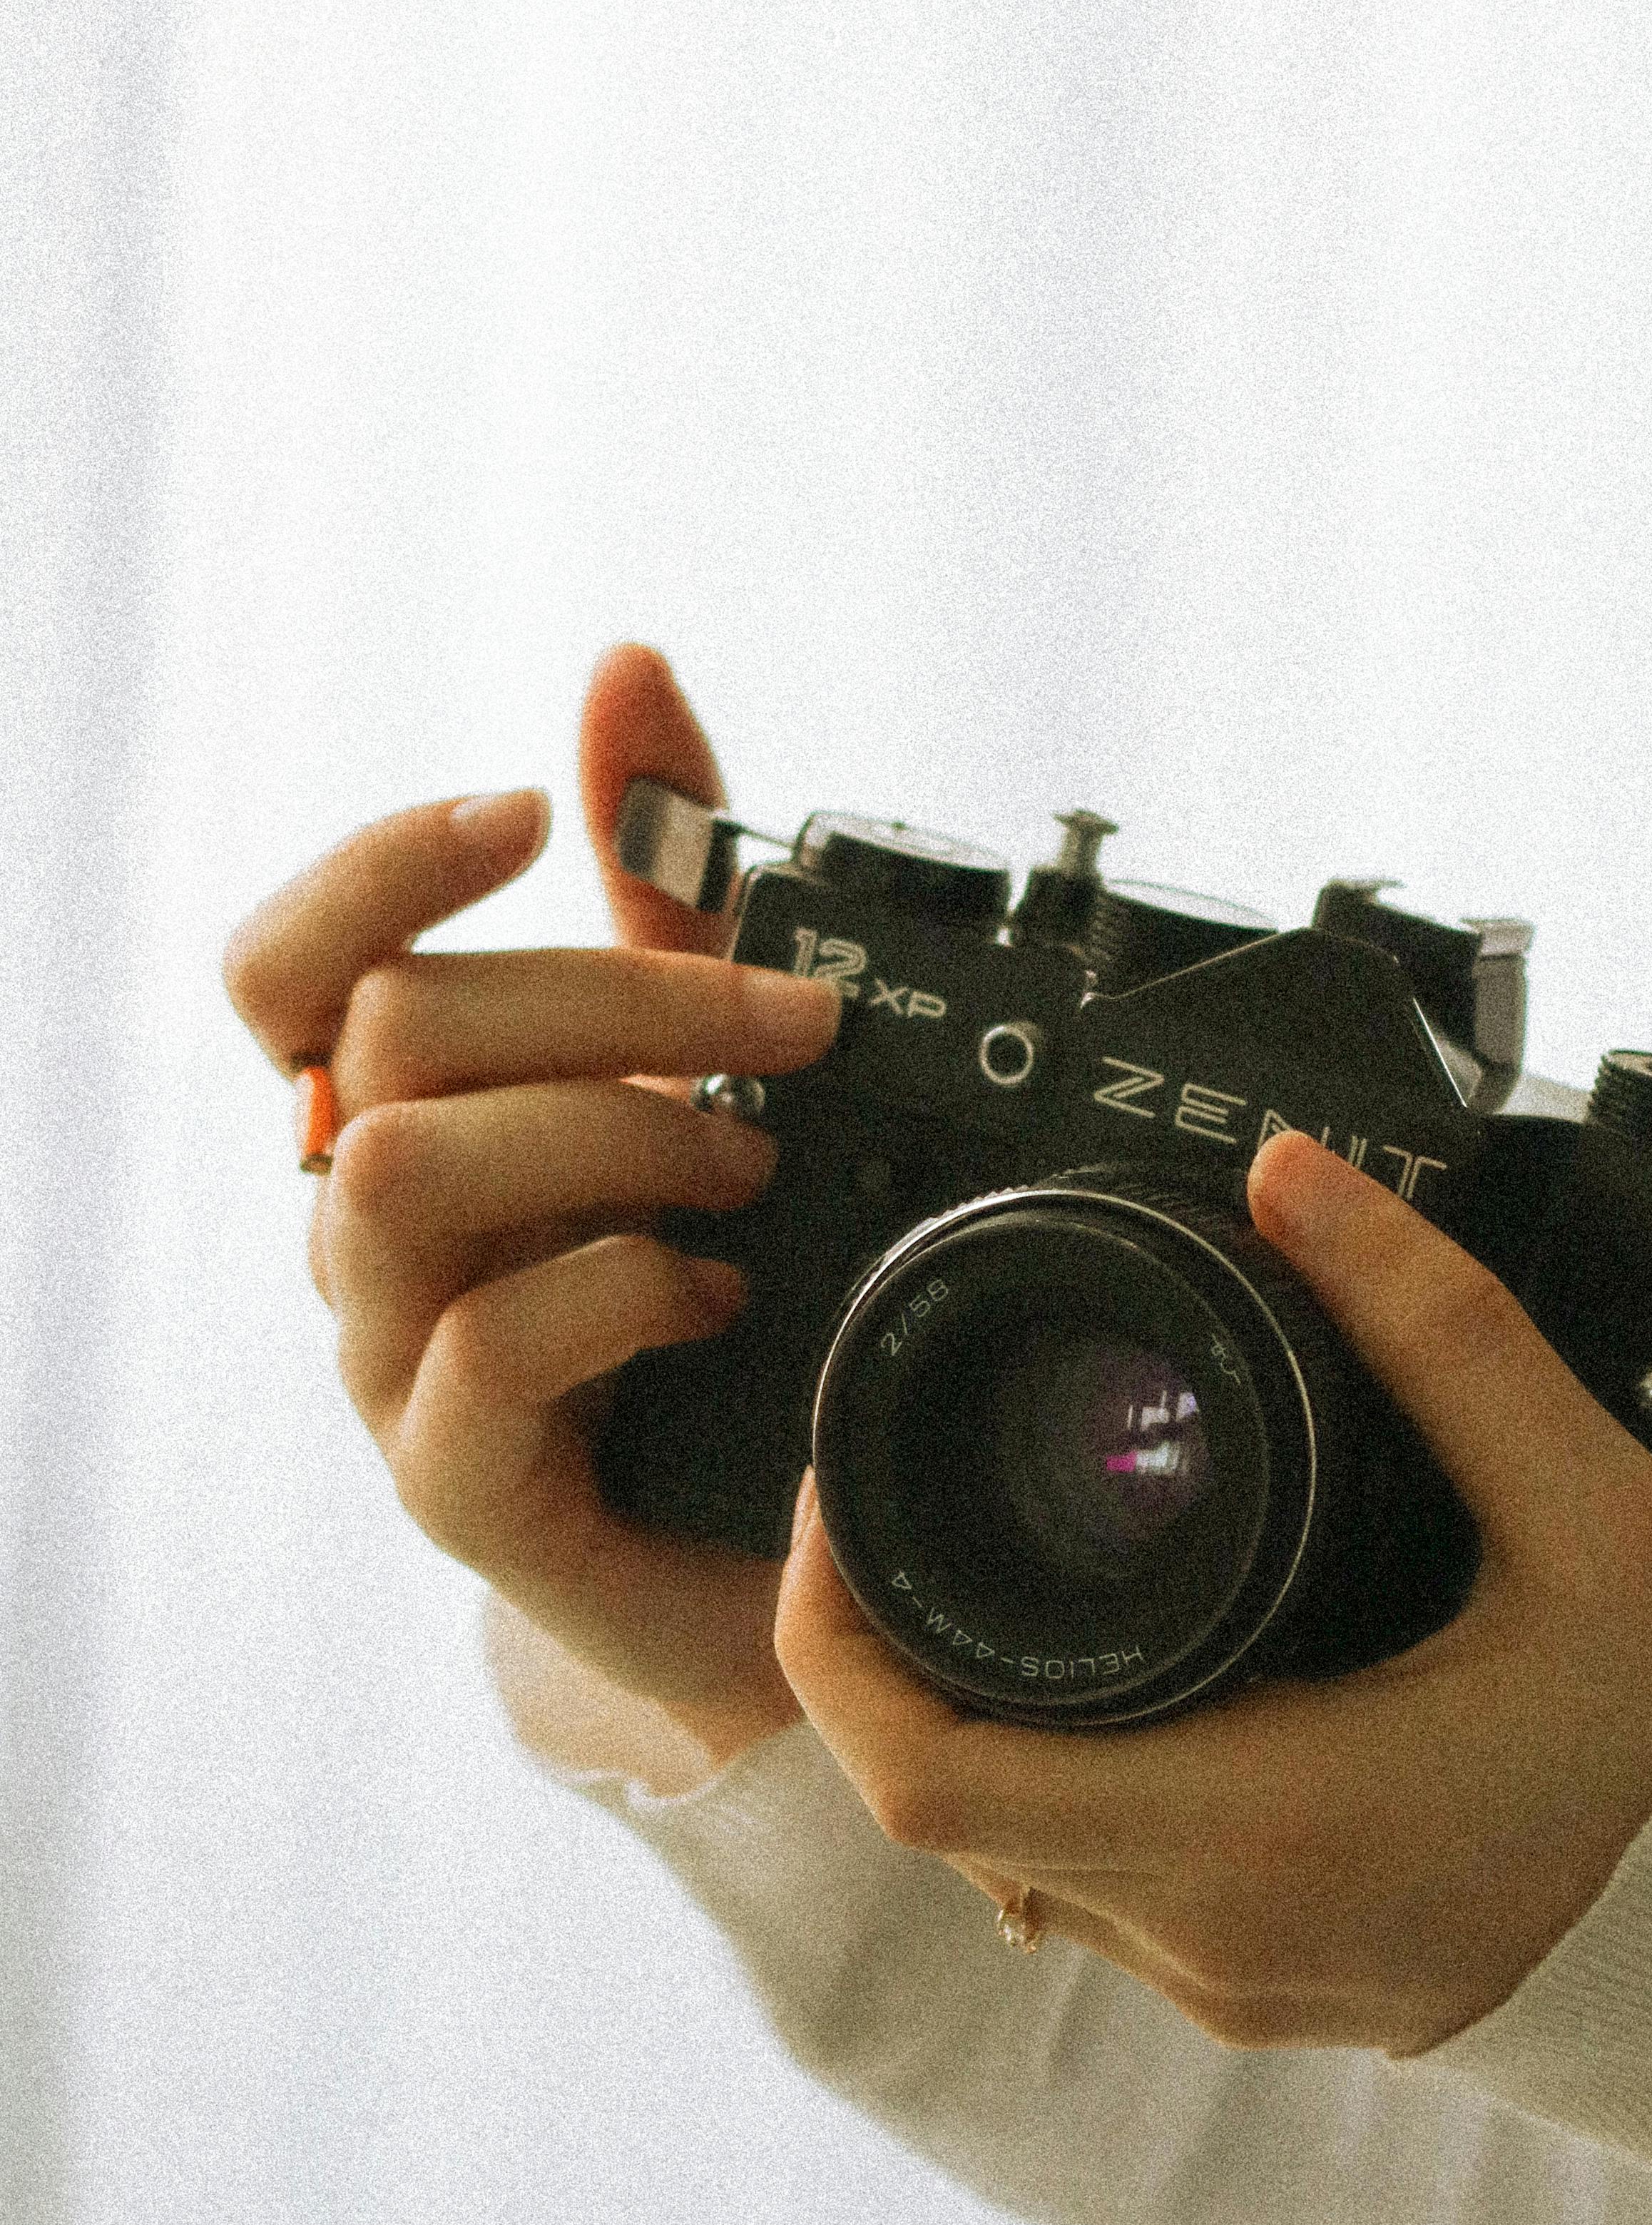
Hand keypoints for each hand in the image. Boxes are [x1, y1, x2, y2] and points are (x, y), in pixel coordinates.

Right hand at [222, 647, 840, 1767]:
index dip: (375, 870)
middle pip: (389, 1034)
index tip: (525, 817)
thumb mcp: (704, 1067)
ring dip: (608, 1131)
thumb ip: (662, 883)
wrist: (766, 1552)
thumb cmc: (712, 1295)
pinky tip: (721, 1292)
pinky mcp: (455, 1483)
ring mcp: (390, 1361)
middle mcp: (367, 1231)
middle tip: (794, 1033)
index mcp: (401, 1118)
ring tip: (748, 1168)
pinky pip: (488, 1346)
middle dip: (613, 996)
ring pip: (406, 1170)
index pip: (284, 973)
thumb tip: (625, 672)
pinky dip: (623, 1287)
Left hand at [774, 1129, 1651, 2055]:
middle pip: (931, 1809)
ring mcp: (1233, 1983)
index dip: (832, 1635)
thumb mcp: (1592, 1510)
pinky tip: (1118, 1680)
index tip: (843, 1500)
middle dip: (880, 1653)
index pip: (924, 1773)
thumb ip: (1442, 1333)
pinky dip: (1056, 1784)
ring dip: (967, 1724)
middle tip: (897, 1500)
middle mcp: (1213, 1929)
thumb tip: (1301, 1187)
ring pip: (1003, 1861)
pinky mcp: (1266, 1994)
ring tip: (994, 1561)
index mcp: (1257, 1821)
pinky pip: (1092, 1895)